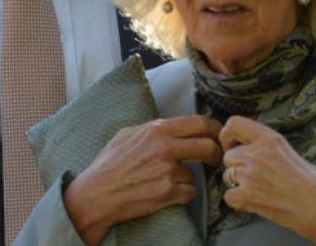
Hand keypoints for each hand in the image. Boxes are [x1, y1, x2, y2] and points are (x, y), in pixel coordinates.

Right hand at [63, 115, 222, 245]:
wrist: (98, 192)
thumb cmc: (109, 163)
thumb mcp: (127, 134)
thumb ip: (152, 130)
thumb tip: (173, 128)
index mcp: (157, 130)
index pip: (200, 122)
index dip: (214, 129)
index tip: (216, 136)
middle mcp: (166, 148)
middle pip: (209, 146)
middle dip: (215, 154)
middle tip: (212, 160)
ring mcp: (169, 171)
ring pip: (194, 174)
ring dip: (184, 178)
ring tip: (162, 180)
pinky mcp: (169, 193)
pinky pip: (188, 193)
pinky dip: (180, 194)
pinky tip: (163, 192)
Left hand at [220, 116, 315, 244]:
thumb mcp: (290, 151)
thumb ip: (268, 147)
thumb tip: (252, 146)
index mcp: (269, 139)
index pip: (233, 123)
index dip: (228, 135)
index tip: (233, 145)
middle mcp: (256, 153)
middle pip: (228, 156)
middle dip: (237, 166)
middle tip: (255, 177)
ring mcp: (250, 175)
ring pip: (227, 176)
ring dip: (238, 184)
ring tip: (262, 191)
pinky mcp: (247, 196)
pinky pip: (229, 196)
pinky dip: (238, 201)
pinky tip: (255, 203)